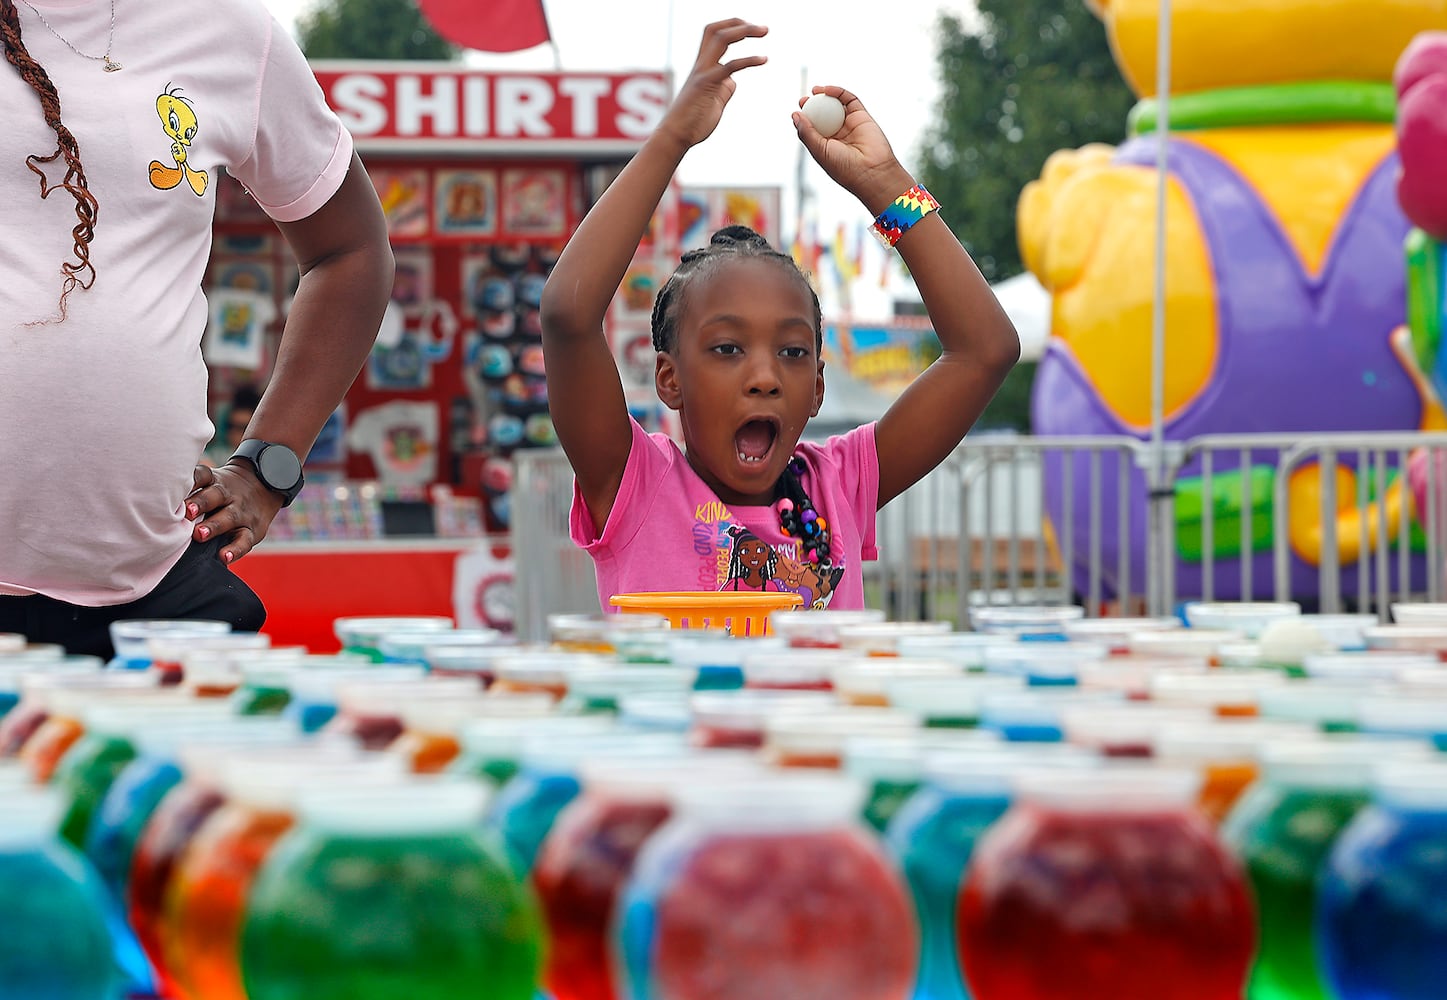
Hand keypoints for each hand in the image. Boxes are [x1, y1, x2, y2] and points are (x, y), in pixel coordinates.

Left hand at [185, 462, 283, 563]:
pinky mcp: (252, 530)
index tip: (177, 487)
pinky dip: (236, 550)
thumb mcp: (211, 482)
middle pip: (215, 495)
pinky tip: (225, 557)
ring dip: (214, 525)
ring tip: (200, 534)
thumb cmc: (222, 491)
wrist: (265, 484)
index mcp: (214, 482)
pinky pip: (245, 540)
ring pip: (229, 517)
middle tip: (187, 512)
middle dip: (200, 503)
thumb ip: (189, 491)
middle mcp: (228, 495)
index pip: (202, 475)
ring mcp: (241, 512)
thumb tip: (148, 504)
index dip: (191, 480)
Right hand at [657, 19, 767, 149]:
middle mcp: (701, 65)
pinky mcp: (706, 85)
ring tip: (765, 31)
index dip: (732, 27)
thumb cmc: (693, 122)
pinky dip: (749, 59)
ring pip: (721, 38)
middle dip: (739, 23)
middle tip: (762, 28)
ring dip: (745, 31)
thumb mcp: (713, 102)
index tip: (751, 30)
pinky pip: (729, 66)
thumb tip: (732, 82)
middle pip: (716, 30)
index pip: (714, 35)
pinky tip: (764, 59)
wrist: (676, 137)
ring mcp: (702, 73)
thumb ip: (722, 89)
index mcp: (703, 67)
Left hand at [792, 87, 912, 214]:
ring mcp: (850, 124)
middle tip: (804, 99)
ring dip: (825, 95)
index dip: (805, 116)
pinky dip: (839, 92)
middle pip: (822, 114)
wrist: (872, 171)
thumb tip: (795, 115)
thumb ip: (806, 133)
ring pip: (835, 105)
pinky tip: (828, 90)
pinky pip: (850, 100)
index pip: (812, 127)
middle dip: (812, 105)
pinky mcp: (862, 116)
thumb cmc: (844, 167)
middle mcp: (838, 134)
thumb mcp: (819, 151)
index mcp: (825, 145)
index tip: (798, 109)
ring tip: (815, 90)